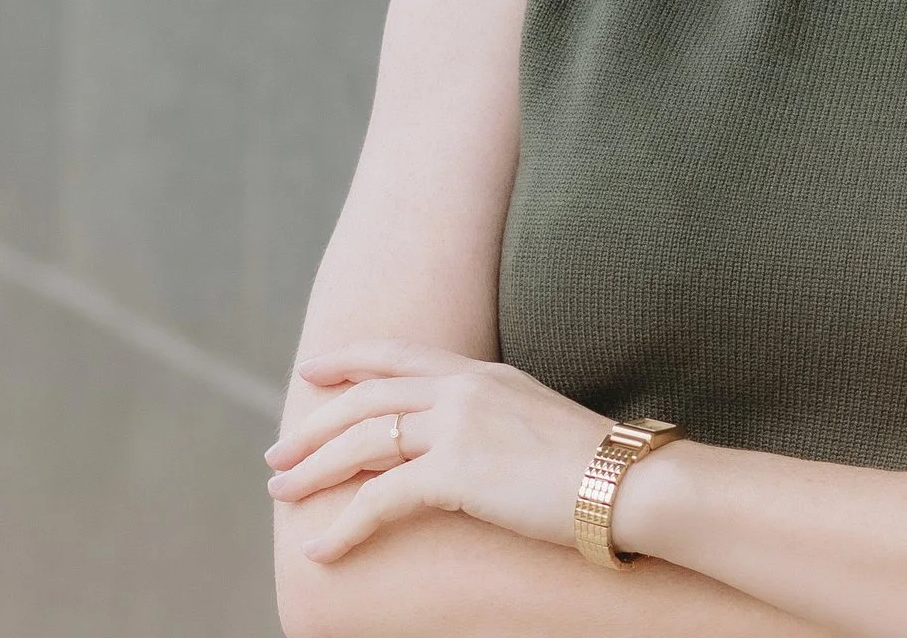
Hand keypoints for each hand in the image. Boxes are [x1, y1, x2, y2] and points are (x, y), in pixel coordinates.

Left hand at [265, 339, 610, 562]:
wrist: (629, 483)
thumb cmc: (594, 466)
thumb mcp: (535, 421)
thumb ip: (492, 418)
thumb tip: (463, 441)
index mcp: (481, 373)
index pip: (397, 356)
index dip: (348, 361)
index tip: (312, 370)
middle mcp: (462, 389)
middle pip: (365, 398)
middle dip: (313, 426)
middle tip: (277, 454)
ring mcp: (458, 425)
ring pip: (362, 441)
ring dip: (315, 469)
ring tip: (282, 494)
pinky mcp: (458, 471)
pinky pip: (381, 499)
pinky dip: (346, 526)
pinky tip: (323, 549)